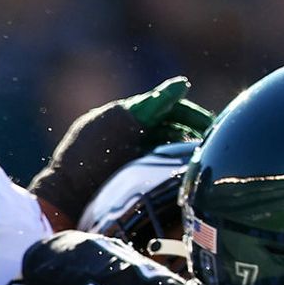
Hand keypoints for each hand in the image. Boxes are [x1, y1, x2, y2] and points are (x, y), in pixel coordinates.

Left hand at [30, 77, 212, 223]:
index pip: (167, 108)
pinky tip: (190, 174)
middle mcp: (131, 138)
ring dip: (188, 152)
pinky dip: (178, 169)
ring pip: (170, 150)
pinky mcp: (135, 183)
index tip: (211, 124)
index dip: (190, 113)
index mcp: (125, 118)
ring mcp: (133, 161)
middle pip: (173, 129)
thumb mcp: (120, 122)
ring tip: (205, 160)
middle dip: (193, 133)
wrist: (68, 198)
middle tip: (215, 144)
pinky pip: (164, 170)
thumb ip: (151, 104)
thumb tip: (181, 85)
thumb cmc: (88, 157)